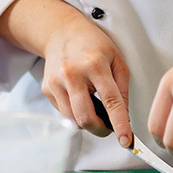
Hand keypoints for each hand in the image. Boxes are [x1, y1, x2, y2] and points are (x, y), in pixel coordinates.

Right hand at [39, 16, 134, 147]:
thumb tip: (124, 119)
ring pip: (73, 120)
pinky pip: (63, 113)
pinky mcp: (46, 88)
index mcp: (95, 64)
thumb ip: (123, 89)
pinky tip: (79, 98)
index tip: (126, 141)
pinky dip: (74, 113)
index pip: (111, 101)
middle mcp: (72, 74)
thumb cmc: (93, 45)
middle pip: (85, 117)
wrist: (61, 31)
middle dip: (100, 130)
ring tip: (94, 108)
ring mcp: (56, 82)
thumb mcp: (117, 59)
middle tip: (109, 128)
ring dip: (87, 122)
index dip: (120, 124)